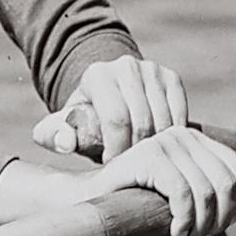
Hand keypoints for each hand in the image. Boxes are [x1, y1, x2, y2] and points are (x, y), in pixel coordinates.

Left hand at [32, 55, 187, 161]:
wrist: (108, 94)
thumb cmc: (85, 118)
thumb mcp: (64, 126)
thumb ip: (55, 135)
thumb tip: (66, 141)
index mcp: (98, 75)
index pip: (116, 119)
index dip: (117, 149)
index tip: (113, 167)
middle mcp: (126, 66)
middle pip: (143, 121)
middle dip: (138, 152)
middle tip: (132, 169)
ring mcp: (152, 69)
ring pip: (164, 120)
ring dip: (158, 147)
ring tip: (145, 162)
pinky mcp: (172, 78)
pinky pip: (181, 115)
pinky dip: (174, 137)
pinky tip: (162, 149)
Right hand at [89, 125, 235, 235]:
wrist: (93, 203)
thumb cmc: (143, 205)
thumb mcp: (190, 194)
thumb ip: (221, 186)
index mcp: (199, 139)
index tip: (216, 227)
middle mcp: (184, 134)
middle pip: (231, 186)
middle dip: (220, 222)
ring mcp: (165, 142)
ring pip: (208, 194)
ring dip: (200, 229)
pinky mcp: (147, 157)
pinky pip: (183, 195)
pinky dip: (184, 223)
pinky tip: (174, 235)